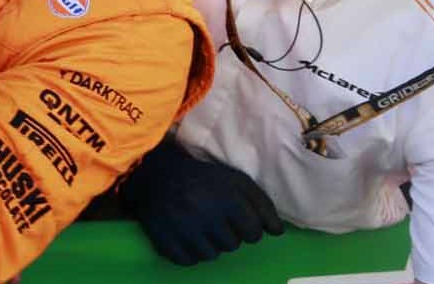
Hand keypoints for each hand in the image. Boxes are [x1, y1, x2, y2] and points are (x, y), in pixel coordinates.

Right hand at [119, 139, 283, 265]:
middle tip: (215, 220)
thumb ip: (262, 204)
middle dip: (228, 235)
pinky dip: (189, 252)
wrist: (156, 173)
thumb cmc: (203, 177)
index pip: (253, 233)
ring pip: (211, 256)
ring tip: (200, 228)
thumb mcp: (236, 180)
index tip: (239, 221)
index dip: (250, 229)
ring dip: (209, 245)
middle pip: (233, 245)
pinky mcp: (164, 238)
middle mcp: (205, 214)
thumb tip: (277, 232)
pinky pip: (187, 260)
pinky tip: (186, 236)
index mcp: (226, 197)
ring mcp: (183, 228)